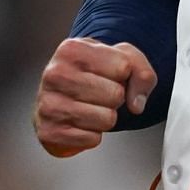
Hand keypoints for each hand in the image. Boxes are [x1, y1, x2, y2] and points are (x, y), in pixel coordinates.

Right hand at [34, 37, 158, 156]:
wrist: (61, 96)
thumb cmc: (91, 74)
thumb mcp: (120, 59)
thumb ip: (140, 71)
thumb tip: (136, 103)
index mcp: (71, 49)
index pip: (123, 67)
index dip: (123, 74)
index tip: (107, 73)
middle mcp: (55, 74)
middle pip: (116, 95)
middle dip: (115, 97)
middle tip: (99, 93)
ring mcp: (49, 104)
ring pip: (107, 119)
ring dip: (105, 117)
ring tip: (89, 106)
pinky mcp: (50, 132)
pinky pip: (93, 139)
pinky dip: (92, 134)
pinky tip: (79, 122)